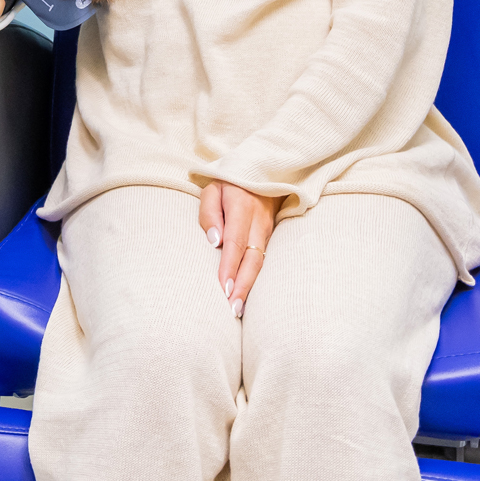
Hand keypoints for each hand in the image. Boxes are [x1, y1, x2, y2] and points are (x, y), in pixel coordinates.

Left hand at [201, 180, 282, 317]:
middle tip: (232, 309)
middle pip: (252, 259)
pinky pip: (263, 259)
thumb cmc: (229, 182)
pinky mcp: (270, 235)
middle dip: (243, 286)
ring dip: (250, 286)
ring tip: (237, 309)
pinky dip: (255, 278)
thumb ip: (209, 213)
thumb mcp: (212, 189)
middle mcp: (259, 221)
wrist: (262, 171)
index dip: (230, 267)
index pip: (236, 242)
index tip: (224, 289)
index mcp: (242, 207)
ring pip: (260, 262)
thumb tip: (214, 242)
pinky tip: (246, 293)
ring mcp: (268, 229)